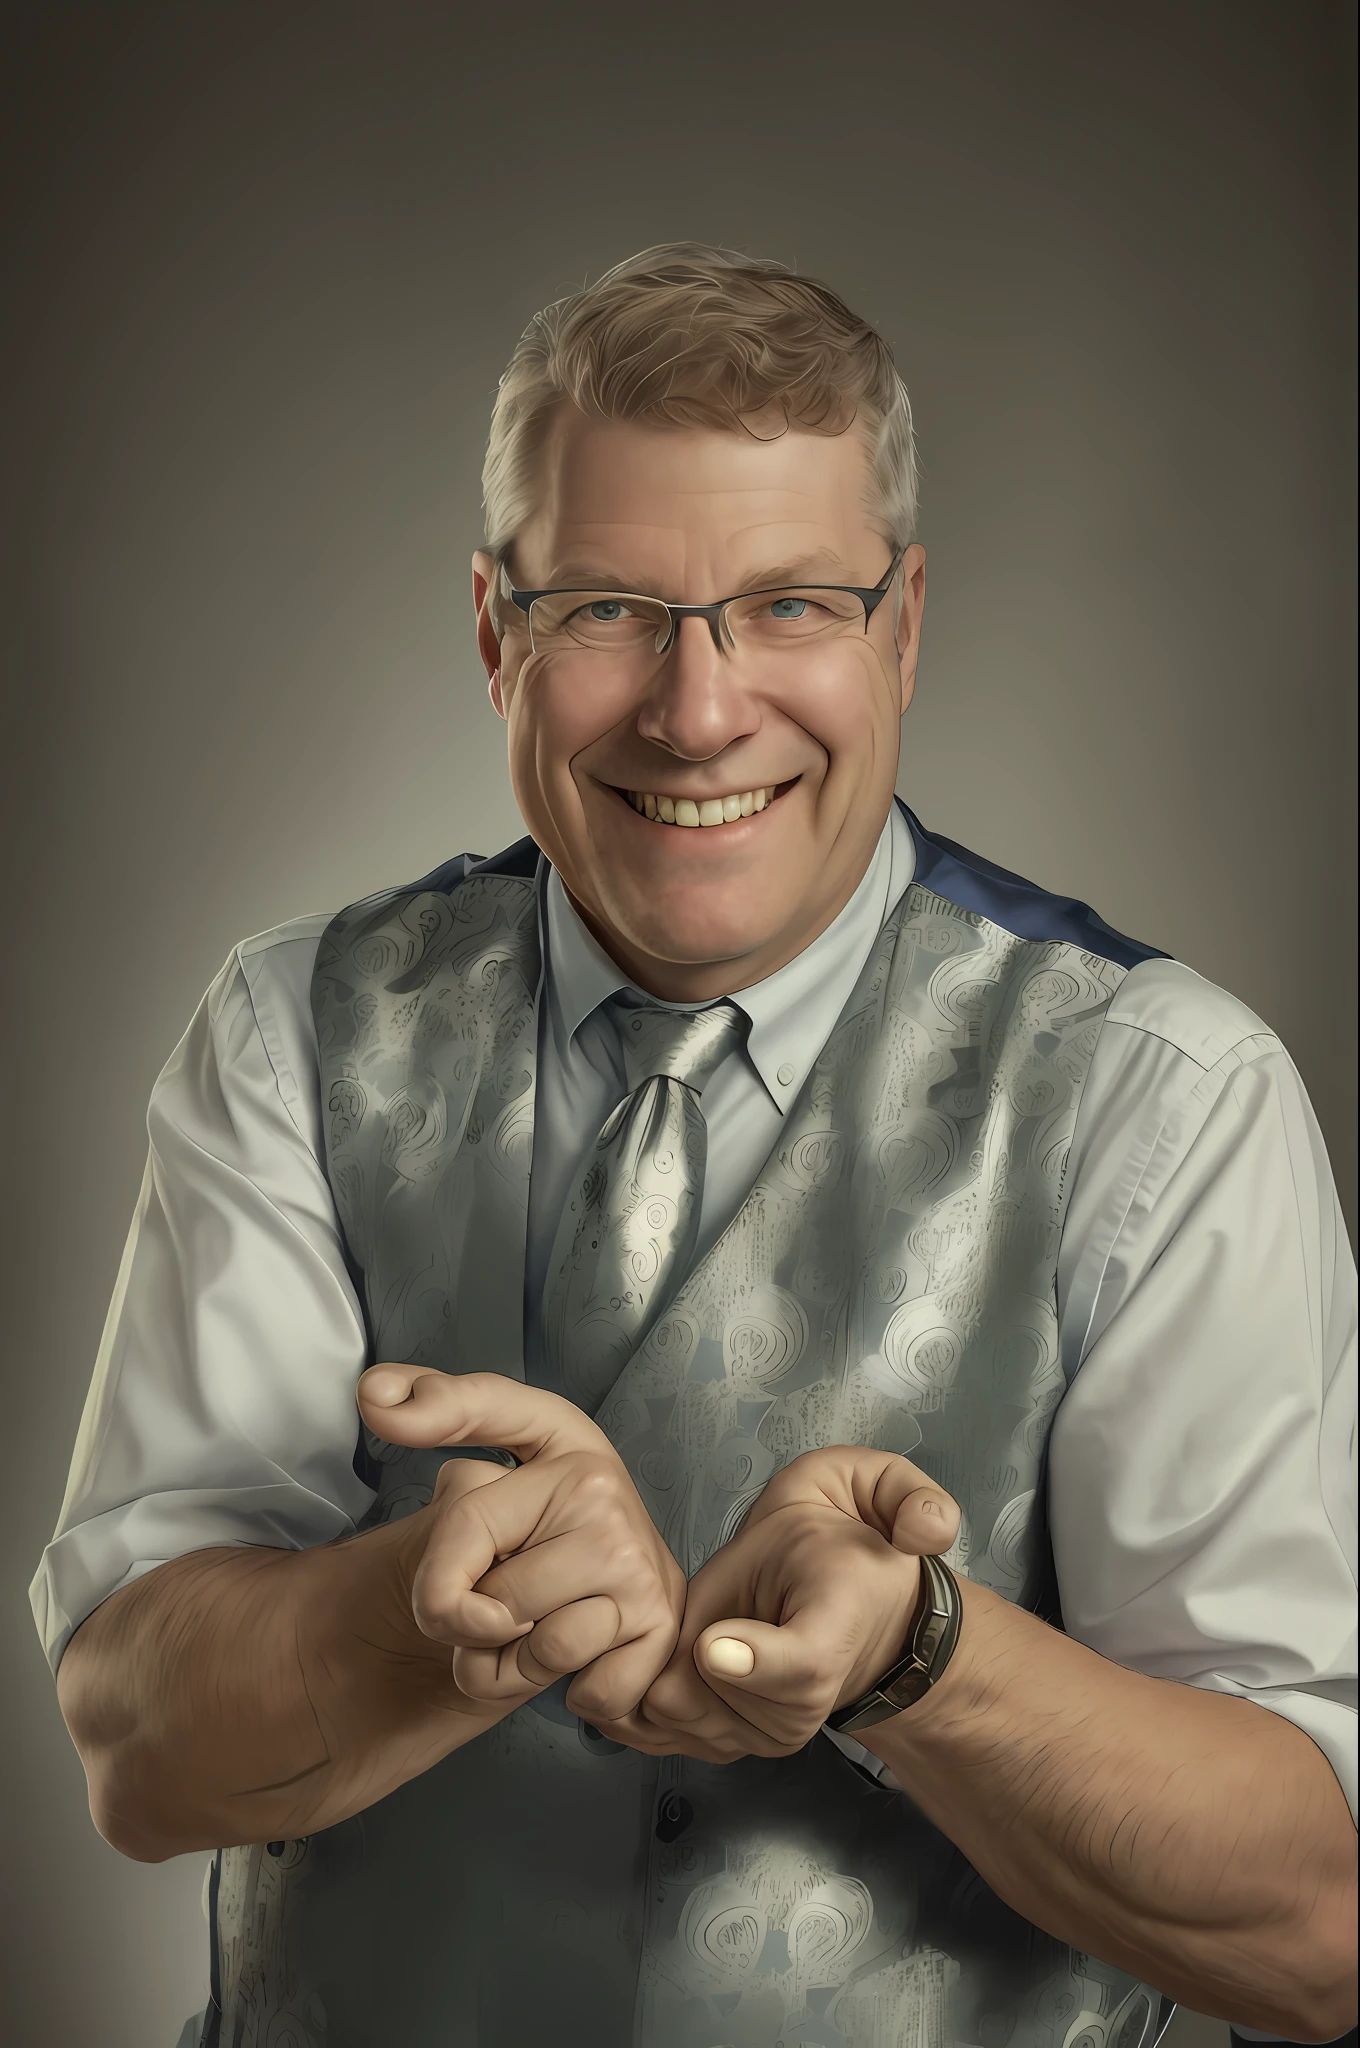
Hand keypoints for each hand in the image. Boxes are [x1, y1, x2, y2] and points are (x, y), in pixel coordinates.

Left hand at [357, 1366, 686, 1722]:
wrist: (619, 1594)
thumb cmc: (538, 1542)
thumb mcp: (491, 1470)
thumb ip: (438, 1419)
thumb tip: (376, 1395)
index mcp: (558, 1435)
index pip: (480, 1420)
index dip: (427, 1413)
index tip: (370, 1399)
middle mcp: (602, 1484)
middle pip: (489, 1590)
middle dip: (474, 1625)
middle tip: (500, 1603)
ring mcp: (638, 1556)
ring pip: (541, 1647)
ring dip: (519, 1670)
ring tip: (535, 1632)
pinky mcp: (662, 1624)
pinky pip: (590, 1690)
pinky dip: (577, 1694)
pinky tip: (583, 1656)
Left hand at [593, 1446, 960, 1761]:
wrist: (853, 1611)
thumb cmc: (845, 1538)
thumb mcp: (880, 1490)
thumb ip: (909, 1498)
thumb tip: (923, 1532)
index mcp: (843, 1627)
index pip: (802, 1669)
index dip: (752, 1661)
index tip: (710, 1643)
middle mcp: (810, 1698)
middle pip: (715, 1693)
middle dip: (686, 1642)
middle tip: (706, 1597)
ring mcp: (774, 1731)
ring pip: (680, 1711)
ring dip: (668, 1664)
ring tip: (699, 1619)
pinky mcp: (740, 1744)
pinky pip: (666, 1730)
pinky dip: (657, 1692)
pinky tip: (675, 1652)